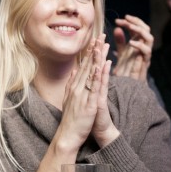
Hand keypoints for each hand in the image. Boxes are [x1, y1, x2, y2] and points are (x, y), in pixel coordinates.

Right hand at [53, 34, 109, 158]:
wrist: (67, 136)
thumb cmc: (70, 119)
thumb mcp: (69, 98)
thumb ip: (71, 83)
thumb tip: (74, 70)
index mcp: (74, 87)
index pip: (83, 66)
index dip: (89, 53)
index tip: (95, 40)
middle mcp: (77, 88)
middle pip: (88, 66)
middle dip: (94, 50)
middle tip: (101, 35)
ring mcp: (83, 95)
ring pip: (91, 73)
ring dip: (97, 58)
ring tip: (103, 45)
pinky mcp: (89, 104)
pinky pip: (95, 88)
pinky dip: (99, 76)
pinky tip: (103, 66)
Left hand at [112, 14, 152, 80]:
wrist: (129, 85)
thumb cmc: (126, 69)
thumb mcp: (121, 52)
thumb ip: (120, 41)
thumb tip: (116, 28)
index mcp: (138, 42)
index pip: (138, 27)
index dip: (130, 21)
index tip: (118, 20)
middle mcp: (144, 46)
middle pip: (146, 29)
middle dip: (137, 22)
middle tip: (126, 19)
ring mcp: (146, 54)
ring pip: (150, 38)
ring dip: (140, 31)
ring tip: (130, 27)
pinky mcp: (145, 62)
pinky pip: (147, 52)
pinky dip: (140, 46)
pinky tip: (130, 43)